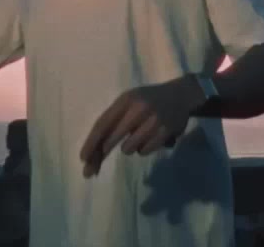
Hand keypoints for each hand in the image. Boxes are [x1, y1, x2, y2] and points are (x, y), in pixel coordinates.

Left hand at [79, 76, 202, 177]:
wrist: (180, 95)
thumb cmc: (147, 100)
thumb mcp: (129, 102)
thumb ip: (114, 120)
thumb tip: (96, 148)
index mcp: (125, 99)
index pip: (103, 123)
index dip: (91, 142)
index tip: (83, 158)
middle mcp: (138, 108)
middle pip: (112, 138)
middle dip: (101, 154)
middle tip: (92, 168)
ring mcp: (153, 120)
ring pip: (129, 148)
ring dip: (129, 148)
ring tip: (137, 137)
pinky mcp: (166, 131)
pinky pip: (144, 151)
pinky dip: (144, 149)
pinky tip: (150, 139)